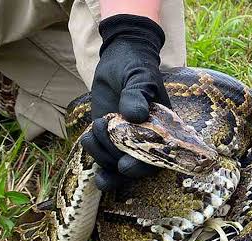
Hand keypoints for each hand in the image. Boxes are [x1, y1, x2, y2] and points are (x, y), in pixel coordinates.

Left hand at [81, 14, 171, 190]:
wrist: (119, 60)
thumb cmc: (136, 67)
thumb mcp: (138, 76)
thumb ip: (137, 94)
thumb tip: (136, 116)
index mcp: (163, 131)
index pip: (158, 158)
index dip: (142, 167)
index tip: (125, 166)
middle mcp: (147, 141)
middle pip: (135, 168)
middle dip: (117, 164)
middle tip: (106, 149)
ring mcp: (126, 142)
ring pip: (115, 165)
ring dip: (102, 154)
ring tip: (95, 130)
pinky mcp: (108, 139)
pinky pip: (101, 157)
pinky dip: (94, 153)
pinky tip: (89, 138)